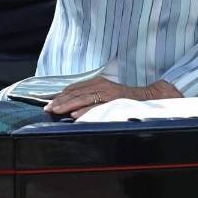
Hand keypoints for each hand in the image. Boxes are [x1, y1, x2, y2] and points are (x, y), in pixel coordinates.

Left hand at [44, 76, 181, 118]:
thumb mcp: (106, 95)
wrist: (149, 97)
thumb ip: (91, 98)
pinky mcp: (115, 101)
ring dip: (68, 105)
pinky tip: (76, 115)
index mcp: (97, 83)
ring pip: (83, 98)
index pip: (74, 88)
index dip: (61, 96)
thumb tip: (73, 108)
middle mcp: (101, 85)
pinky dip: (85, 110)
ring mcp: (108, 93)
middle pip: (75, 92)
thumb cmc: (126, 99)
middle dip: (60, 101)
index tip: (49, 103)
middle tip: (48, 109)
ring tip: (56, 110)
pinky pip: (97, 106)